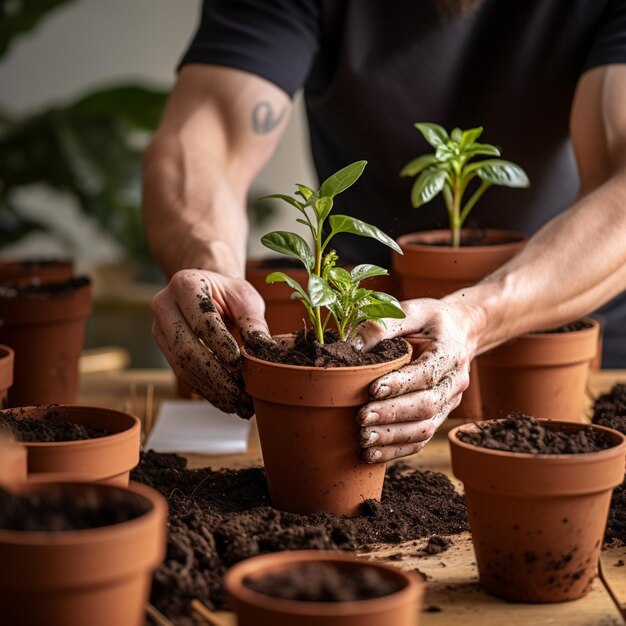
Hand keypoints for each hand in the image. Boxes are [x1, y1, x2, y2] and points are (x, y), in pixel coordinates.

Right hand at [151, 269, 270, 417]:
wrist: (208, 291)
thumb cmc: (229, 293)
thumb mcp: (245, 298)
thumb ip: (253, 321)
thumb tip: (264, 349)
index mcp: (185, 284)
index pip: (201, 318)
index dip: (219, 343)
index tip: (238, 362)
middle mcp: (164, 305)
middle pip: (186, 348)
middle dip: (216, 375)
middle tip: (241, 394)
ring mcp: (160, 329)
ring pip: (182, 366)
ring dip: (211, 389)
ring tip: (238, 404)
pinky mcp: (164, 348)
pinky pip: (183, 375)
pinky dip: (206, 391)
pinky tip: (226, 402)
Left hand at [354, 298, 476, 462]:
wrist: (458, 332)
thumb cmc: (429, 320)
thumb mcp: (411, 310)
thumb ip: (384, 324)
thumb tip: (351, 345)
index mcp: (451, 352)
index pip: (427, 373)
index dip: (401, 384)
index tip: (373, 389)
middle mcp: (455, 382)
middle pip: (427, 405)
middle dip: (392, 414)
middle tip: (361, 417)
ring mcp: (449, 403)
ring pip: (425, 428)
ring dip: (393, 437)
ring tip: (363, 439)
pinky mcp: (438, 416)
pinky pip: (421, 440)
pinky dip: (396, 450)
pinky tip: (372, 455)